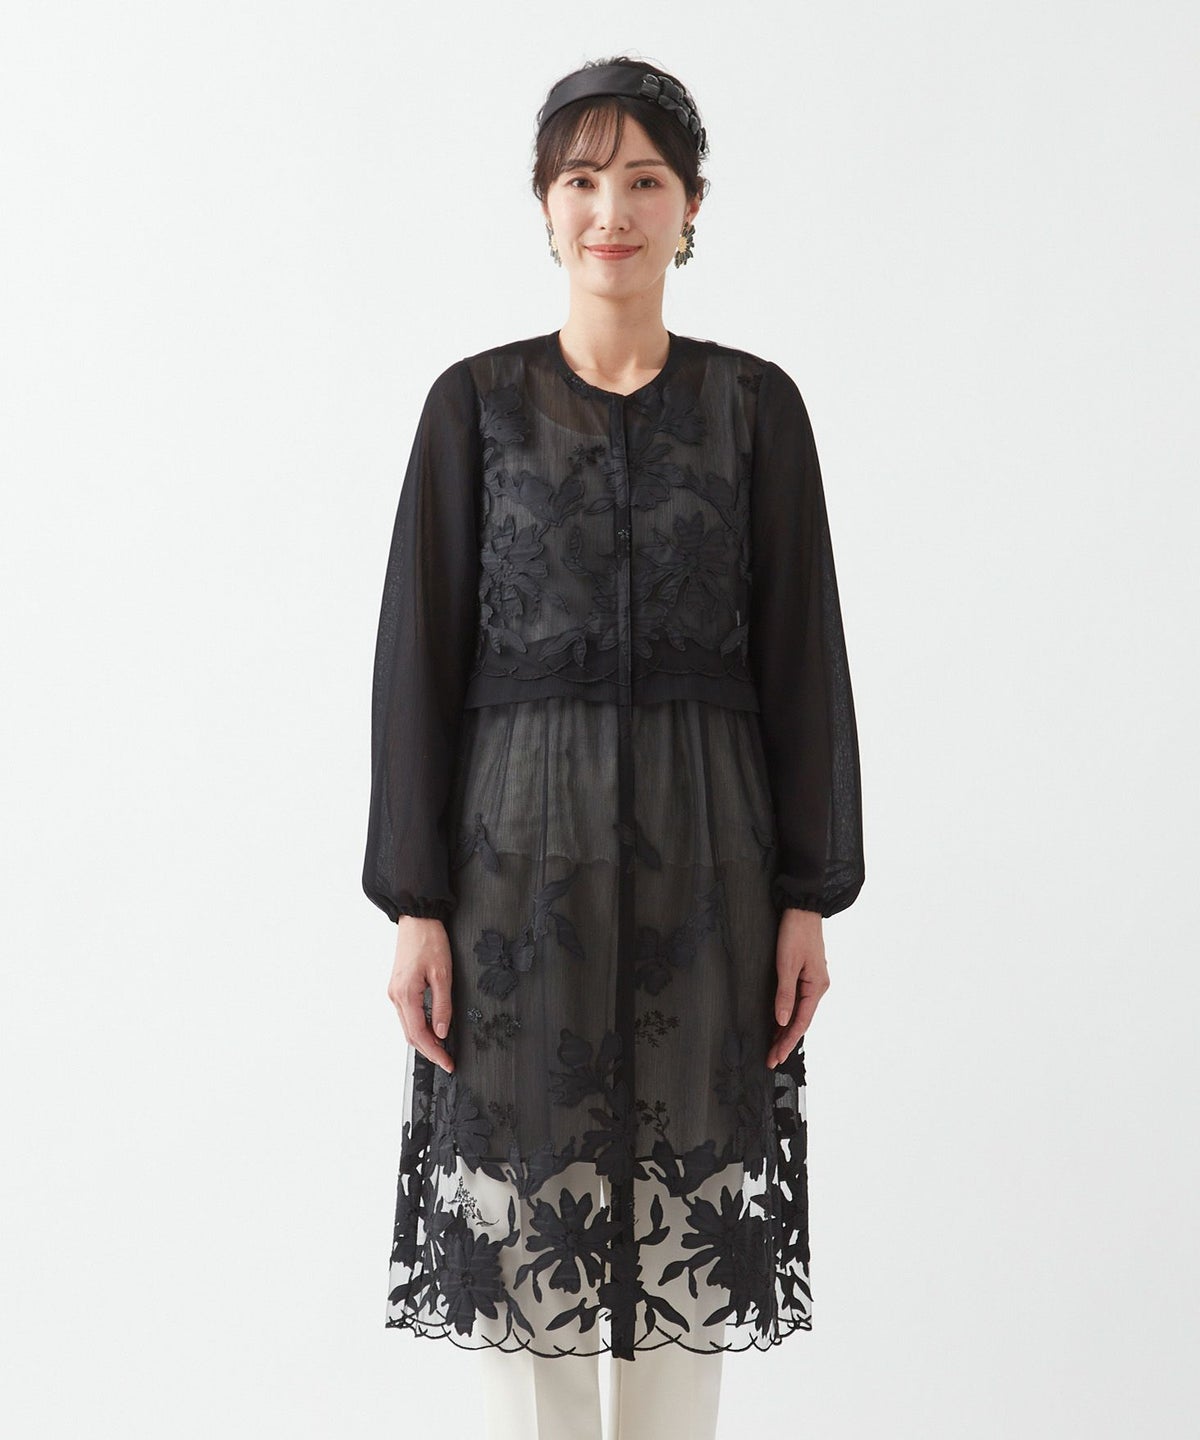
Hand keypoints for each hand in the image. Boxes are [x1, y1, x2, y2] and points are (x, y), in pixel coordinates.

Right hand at [387, 916, 454, 1072]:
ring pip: (407, 1026)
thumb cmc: (430, 941)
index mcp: (405, 994)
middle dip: (429, 1050)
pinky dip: (418, 1026)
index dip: (435, 1052)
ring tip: (442, 1048)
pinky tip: (431, 1029)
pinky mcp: (397, 987)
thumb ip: (442, 1006)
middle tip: (447, 1060)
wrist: (417, 918)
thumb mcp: (443, 974)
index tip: (448, 1063)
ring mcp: (394, 992)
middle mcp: (395, 996)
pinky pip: (407, 1014)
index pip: (420, 1034)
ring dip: (423, 1040)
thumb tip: (442, 1032)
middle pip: (411, 1034)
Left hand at [766, 908, 829, 1068]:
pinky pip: (798, 1002)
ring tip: (772, 1048)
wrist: (801, 908)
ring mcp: (814, 981)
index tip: (776, 1057)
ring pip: (800, 1013)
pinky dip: (788, 1015)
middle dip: (785, 1041)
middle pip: (801, 1021)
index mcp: (817, 987)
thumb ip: (784, 994)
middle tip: (771, 1059)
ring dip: (786, 1030)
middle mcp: (818, 987)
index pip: (801, 1023)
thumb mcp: (786, 964)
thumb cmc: (795, 933)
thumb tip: (782, 1021)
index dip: (788, 1042)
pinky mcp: (807, 975)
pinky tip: (778, 1024)